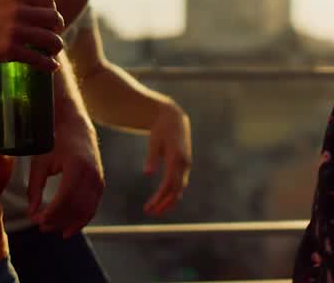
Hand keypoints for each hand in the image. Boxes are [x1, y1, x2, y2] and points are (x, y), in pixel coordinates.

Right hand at [0, 0, 64, 69]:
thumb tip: (44, 5)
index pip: (48, 1)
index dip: (52, 12)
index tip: (50, 22)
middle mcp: (17, 9)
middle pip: (54, 19)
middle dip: (57, 29)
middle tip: (53, 37)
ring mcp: (13, 29)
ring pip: (50, 39)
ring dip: (56, 47)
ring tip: (53, 52)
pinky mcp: (8, 49)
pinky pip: (38, 58)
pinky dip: (48, 64)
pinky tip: (52, 67)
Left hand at [28, 111, 104, 236]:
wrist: (75, 126)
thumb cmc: (55, 143)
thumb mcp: (40, 164)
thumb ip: (35, 189)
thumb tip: (32, 213)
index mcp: (76, 167)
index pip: (65, 198)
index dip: (51, 213)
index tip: (37, 220)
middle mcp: (91, 174)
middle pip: (76, 206)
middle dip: (59, 220)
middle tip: (42, 227)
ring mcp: (98, 178)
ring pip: (88, 208)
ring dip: (72, 222)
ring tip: (56, 231)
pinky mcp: (100, 181)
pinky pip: (94, 204)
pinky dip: (84, 217)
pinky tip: (72, 226)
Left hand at [143, 100, 191, 215]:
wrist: (174, 120)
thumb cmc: (161, 130)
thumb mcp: (154, 141)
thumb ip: (151, 157)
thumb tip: (147, 174)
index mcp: (177, 158)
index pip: (169, 183)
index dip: (160, 198)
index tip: (149, 208)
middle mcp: (184, 164)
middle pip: (176, 189)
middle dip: (163, 203)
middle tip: (149, 213)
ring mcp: (186, 165)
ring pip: (179, 188)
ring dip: (168, 201)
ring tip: (155, 211)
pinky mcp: (184, 166)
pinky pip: (180, 183)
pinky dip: (172, 194)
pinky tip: (163, 201)